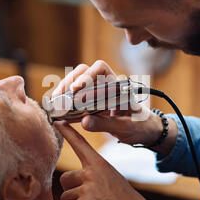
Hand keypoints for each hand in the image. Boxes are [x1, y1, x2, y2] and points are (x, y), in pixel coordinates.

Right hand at [52, 60, 177, 153]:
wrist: (144, 131)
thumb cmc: (139, 126)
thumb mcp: (125, 127)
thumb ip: (105, 124)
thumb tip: (84, 121)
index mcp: (117, 85)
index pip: (101, 68)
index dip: (87, 75)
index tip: (76, 88)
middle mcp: (106, 85)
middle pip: (83, 72)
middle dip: (70, 82)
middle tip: (60, 97)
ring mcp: (97, 93)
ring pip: (76, 84)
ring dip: (64, 91)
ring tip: (55, 103)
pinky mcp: (91, 104)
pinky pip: (75, 99)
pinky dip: (65, 104)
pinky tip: (58, 111)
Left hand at [54, 120, 145, 199]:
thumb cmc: (124, 199)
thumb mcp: (111, 177)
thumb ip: (92, 174)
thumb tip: (71, 181)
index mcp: (99, 163)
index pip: (79, 143)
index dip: (67, 132)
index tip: (57, 121)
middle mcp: (91, 172)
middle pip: (65, 178)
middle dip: (72, 189)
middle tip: (90, 197)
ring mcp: (87, 188)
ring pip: (65, 196)